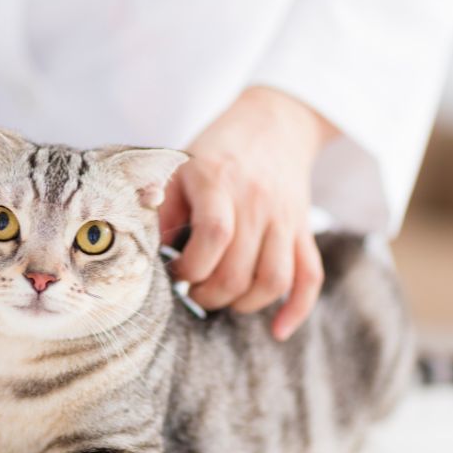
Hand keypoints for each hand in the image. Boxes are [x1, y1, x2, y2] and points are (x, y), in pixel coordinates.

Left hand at [158, 86, 337, 339]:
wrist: (273, 122)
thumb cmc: (214, 151)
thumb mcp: (179, 166)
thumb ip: (160, 207)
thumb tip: (141, 251)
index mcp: (220, 181)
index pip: (213, 237)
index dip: (190, 268)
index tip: (173, 273)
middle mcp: (257, 201)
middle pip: (239, 269)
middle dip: (209, 295)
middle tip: (192, 293)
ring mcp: (285, 218)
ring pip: (274, 280)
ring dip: (243, 304)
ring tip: (220, 300)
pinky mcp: (303, 230)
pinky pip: (311, 276)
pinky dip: (297, 309)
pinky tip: (278, 331)